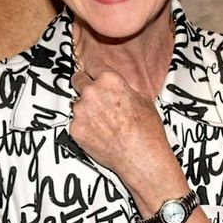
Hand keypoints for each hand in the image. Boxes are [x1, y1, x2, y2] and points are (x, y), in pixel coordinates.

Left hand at [69, 60, 174, 189]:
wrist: (141, 158)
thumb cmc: (147, 130)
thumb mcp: (143, 99)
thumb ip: (124, 88)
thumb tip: (117, 86)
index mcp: (108, 80)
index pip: (92, 64)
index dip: (94, 70)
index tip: (93, 73)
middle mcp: (90, 92)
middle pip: (77, 79)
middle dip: (84, 85)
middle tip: (95, 97)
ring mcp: (80, 112)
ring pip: (77, 104)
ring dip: (86, 109)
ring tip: (103, 123)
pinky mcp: (75, 130)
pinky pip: (77, 123)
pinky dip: (85, 127)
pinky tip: (100, 135)